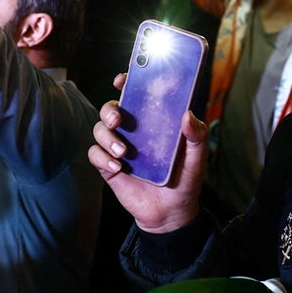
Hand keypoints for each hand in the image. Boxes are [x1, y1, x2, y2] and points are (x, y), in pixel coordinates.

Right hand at [87, 73, 208, 233]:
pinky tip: (117, 167)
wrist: (171, 213)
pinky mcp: (109, 167)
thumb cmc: (185, 180)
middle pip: (111, 109)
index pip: (136, 95)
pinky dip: (102, 157)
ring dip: (107, 137)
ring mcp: (118, 147)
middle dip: (110, 110)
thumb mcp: (197, 158)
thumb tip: (188, 115)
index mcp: (153, 121)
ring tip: (123, 153)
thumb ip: (197, 136)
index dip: (127, 83)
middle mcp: (133, 131)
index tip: (122, 80)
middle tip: (118, 121)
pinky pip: (95, 154)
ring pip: (99, 130)